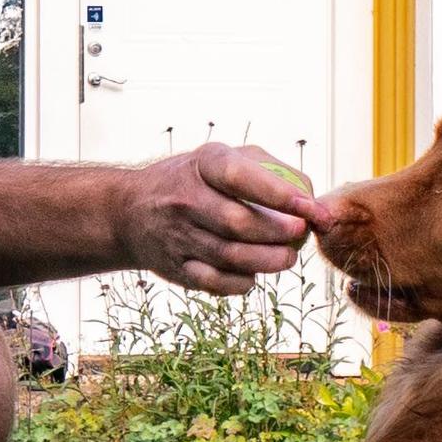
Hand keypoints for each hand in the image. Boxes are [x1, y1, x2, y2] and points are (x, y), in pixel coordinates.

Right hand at [116, 143, 326, 296]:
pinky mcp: (174, 267)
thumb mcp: (223, 158)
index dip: (280, 195)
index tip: (311, 209)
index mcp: (202, 164)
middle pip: (238, 222)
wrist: (131, 211)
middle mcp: (184, 199)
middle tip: (301, 234)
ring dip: (268, 261)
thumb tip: (310, 197)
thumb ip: (269, 171)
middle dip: (278, 233)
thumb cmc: (195, 181)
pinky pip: (215, 282)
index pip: (242, 178)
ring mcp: (176, 235)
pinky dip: (241, 283)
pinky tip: (254, 274)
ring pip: (230, 256)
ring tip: (287, 257)